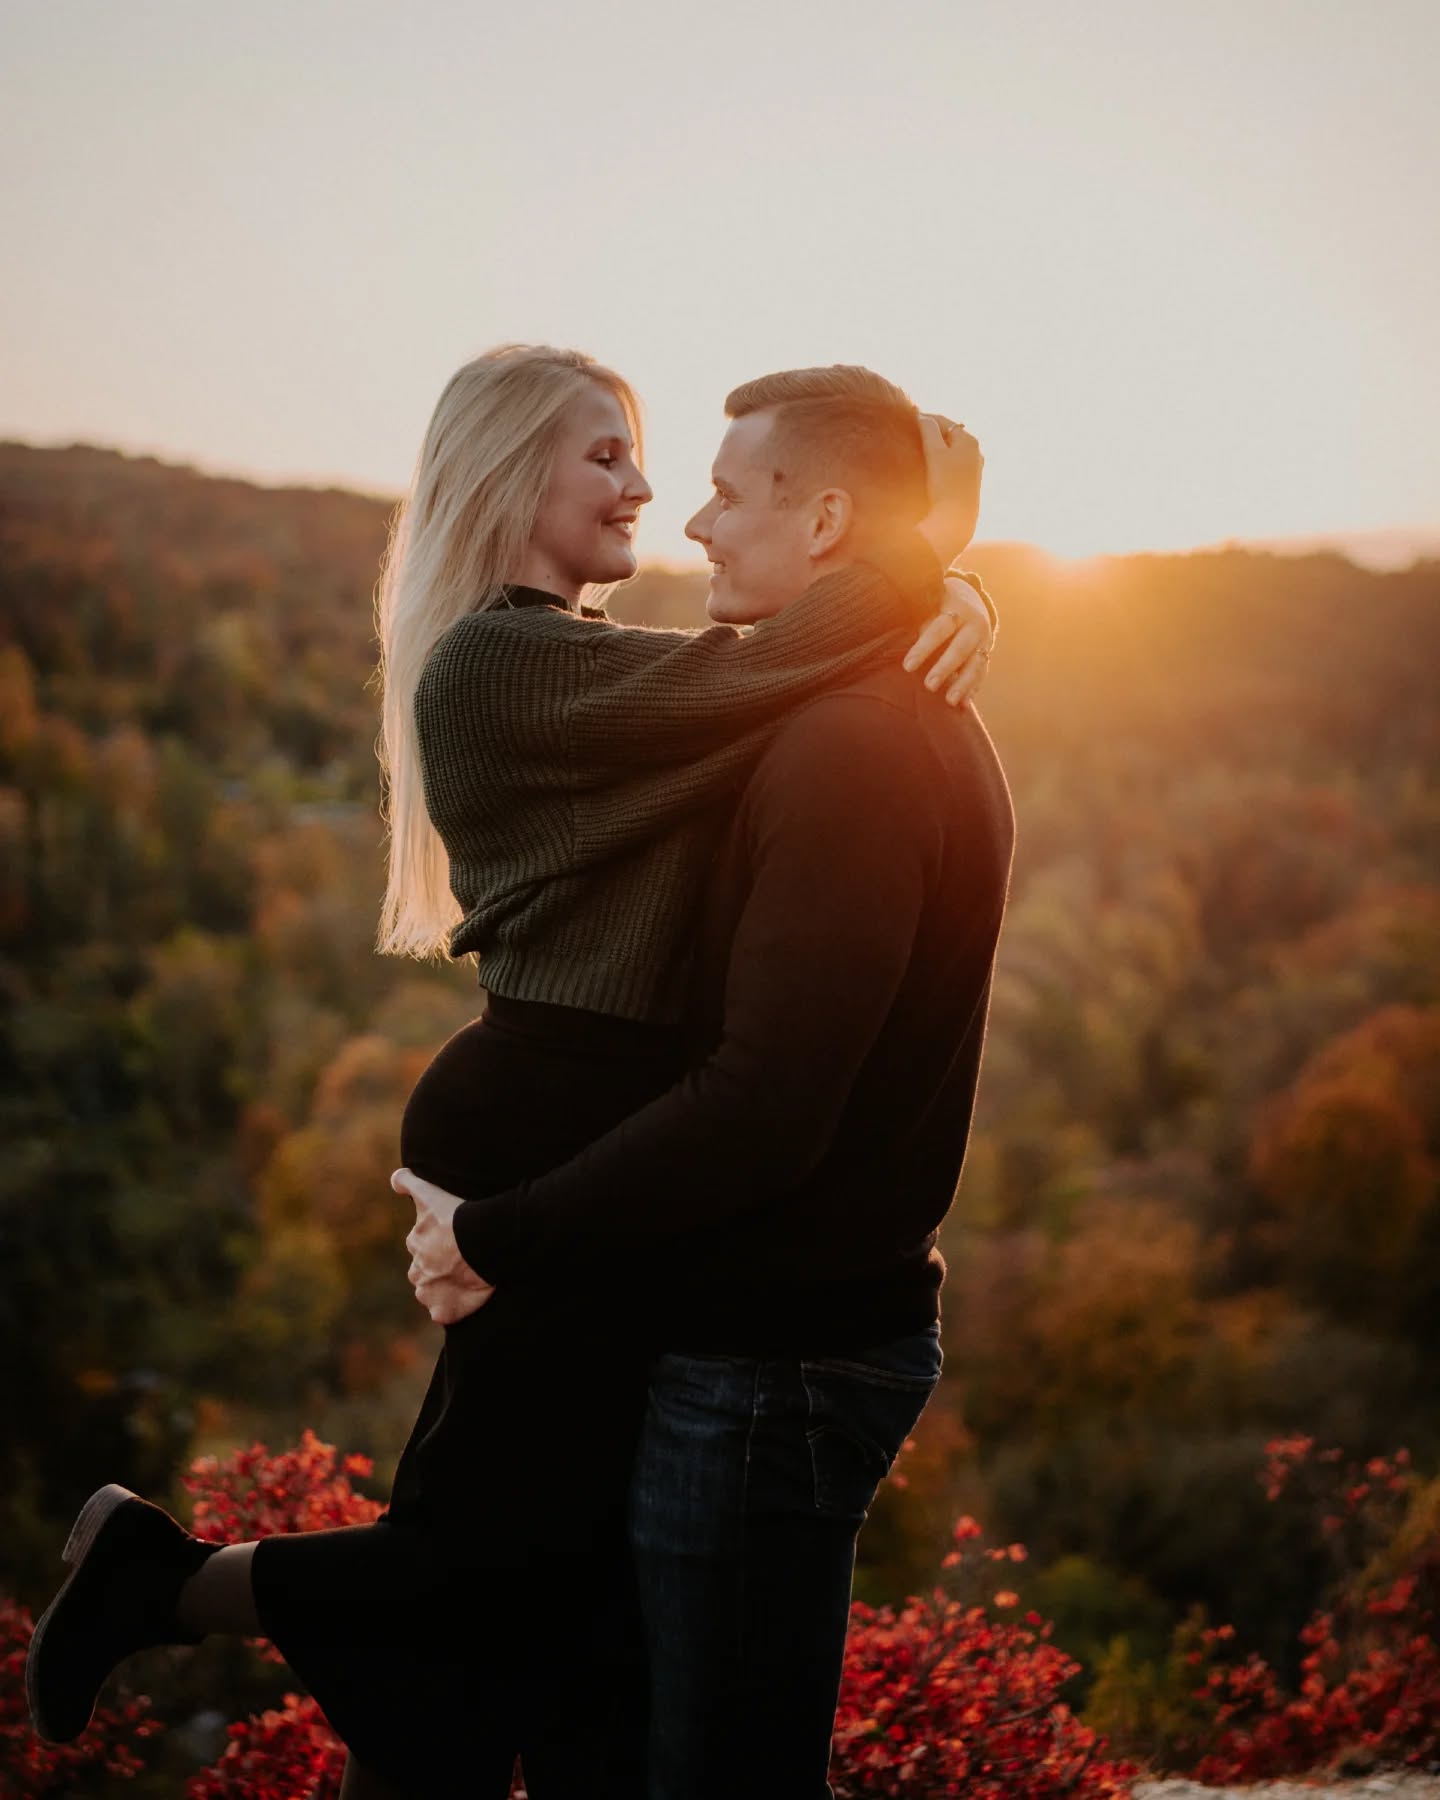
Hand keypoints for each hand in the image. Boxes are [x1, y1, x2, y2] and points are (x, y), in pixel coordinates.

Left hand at [393, 1167, 495, 1325]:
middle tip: (461, 1260)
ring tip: (465, 1279)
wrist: (481, 1241)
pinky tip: (466, 1298)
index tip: (454, 1239)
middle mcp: (417, 1272)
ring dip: (443, 1288)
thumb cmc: (456, 1216)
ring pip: (432, 1292)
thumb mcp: (429, 1194)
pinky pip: (444, 1313)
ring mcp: (429, 1294)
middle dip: (438, 1267)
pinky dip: (451, 1308)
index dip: (438, 1243)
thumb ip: (409, 1183)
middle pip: (425, 1271)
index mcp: (415, 1245)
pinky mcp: (443, 1312)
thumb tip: (394, 1179)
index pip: (422, 1246)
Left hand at [901, 575, 995, 707]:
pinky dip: (972, 690)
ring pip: (976, 664)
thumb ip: (918, 620)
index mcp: (957, 609)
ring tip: (949, 701)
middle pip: (960, 648)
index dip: (924, 648)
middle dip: (944, 668)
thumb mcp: (929, 605)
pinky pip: (981, 674)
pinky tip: (963, 705)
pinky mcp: (987, 654)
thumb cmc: (938, 606)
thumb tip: (890, 636)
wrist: (971, 600)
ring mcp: (984, 641)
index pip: (940, 628)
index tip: (907, 667)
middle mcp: (975, 624)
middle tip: (929, 686)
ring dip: (963, 684)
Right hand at [916, 414, 982, 564]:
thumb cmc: (944, 484)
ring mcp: (972, 469)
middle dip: (928, 434)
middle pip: (946, 436)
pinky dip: (938, 463)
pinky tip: (925, 469)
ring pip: (948, 452)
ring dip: (932, 449)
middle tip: (907, 435)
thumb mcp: (935, 452)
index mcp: (969, 440)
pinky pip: (949, 466)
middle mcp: (974, 452)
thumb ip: (929, 430)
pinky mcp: (967, 484)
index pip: (942, 421)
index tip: (905, 419)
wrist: (955, 521)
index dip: (923, 419)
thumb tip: (923, 416)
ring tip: (914, 451)